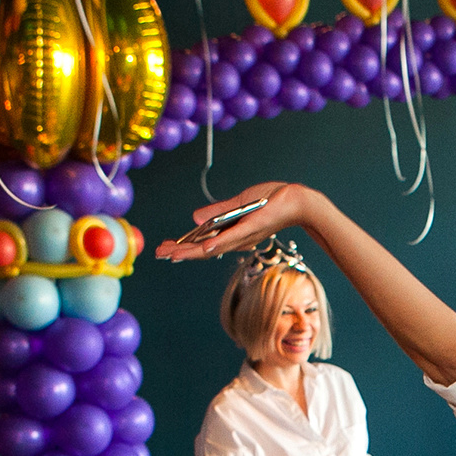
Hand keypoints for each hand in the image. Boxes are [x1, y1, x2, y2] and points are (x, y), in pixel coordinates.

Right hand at [153, 183, 318, 262]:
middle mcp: (237, 239)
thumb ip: (217, 212)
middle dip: (181, 251)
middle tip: (159, 253)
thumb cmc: (271, 201)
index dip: (183, 248)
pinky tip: (206, 247)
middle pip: (205, 249)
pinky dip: (220, 243)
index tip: (164, 249)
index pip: (203, 244)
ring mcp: (245, 235)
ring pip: (215, 247)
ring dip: (193, 251)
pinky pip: (235, 237)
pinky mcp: (254, 227)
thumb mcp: (238, 204)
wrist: (296, 201)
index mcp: (232, 234)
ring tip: (172, 254)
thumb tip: (194, 219)